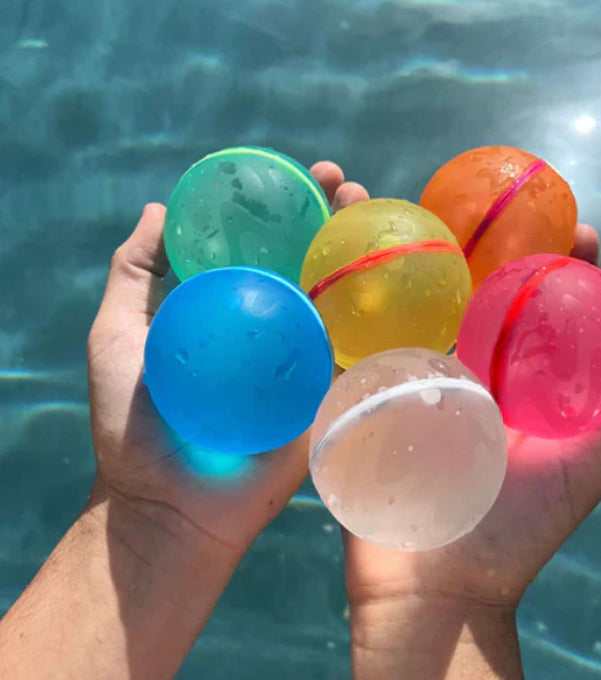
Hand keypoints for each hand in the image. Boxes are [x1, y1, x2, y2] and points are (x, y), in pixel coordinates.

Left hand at [86, 161, 367, 558]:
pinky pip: (359, 352)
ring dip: (363, 253)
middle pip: (310, 261)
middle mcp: (272, 328)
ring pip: (341, 297)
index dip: (284, 207)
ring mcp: (304, 361)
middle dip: (333, 218)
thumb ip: (133, 273)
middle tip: (347, 186)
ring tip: (376, 216)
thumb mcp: (117, 336)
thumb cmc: (134, 425)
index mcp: (229, 310)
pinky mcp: (326, 395)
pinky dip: (385, 317)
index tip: (300, 174)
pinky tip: (403, 281)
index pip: (263, 246)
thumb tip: (157, 209)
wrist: (169, 504)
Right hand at [330, 193, 600, 608]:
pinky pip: (346, 337)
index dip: (558, 268)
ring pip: (401, 299)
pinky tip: (327, 244)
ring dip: (386, 247)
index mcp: (512, 384)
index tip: (576, 230)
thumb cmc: (513, 538)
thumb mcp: (578, 473)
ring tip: (373, 195)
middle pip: (466, 290)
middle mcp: (460, 372)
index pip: (537, 310)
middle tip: (475, 193)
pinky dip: (334, 292)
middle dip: (468, 237)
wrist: (433, 595)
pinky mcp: (359, 396)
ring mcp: (406, 379)